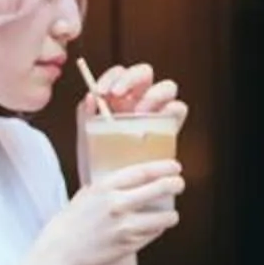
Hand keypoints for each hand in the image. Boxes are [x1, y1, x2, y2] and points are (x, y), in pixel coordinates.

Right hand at [40, 161, 184, 264]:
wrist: (58, 256)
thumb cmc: (67, 226)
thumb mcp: (84, 197)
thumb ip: (105, 188)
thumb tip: (126, 183)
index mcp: (104, 187)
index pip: (143, 171)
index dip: (163, 168)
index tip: (174, 167)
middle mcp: (117, 204)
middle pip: (159, 189)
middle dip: (174, 185)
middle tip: (179, 184)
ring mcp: (125, 226)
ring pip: (164, 217)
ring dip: (170, 214)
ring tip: (170, 214)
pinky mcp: (129, 246)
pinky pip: (153, 234)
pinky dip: (156, 230)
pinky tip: (153, 228)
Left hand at [77, 62, 187, 187]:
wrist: (112, 191)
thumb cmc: (98, 163)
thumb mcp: (86, 140)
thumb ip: (85, 117)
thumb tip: (90, 97)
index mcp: (118, 98)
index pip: (119, 74)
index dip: (113, 76)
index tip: (102, 92)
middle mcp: (139, 100)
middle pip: (144, 73)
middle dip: (132, 78)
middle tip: (118, 96)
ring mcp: (157, 112)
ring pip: (166, 87)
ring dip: (153, 94)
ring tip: (140, 114)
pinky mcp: (171, 127)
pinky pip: (178, 109)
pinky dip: (171, 109)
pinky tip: (156, 121)